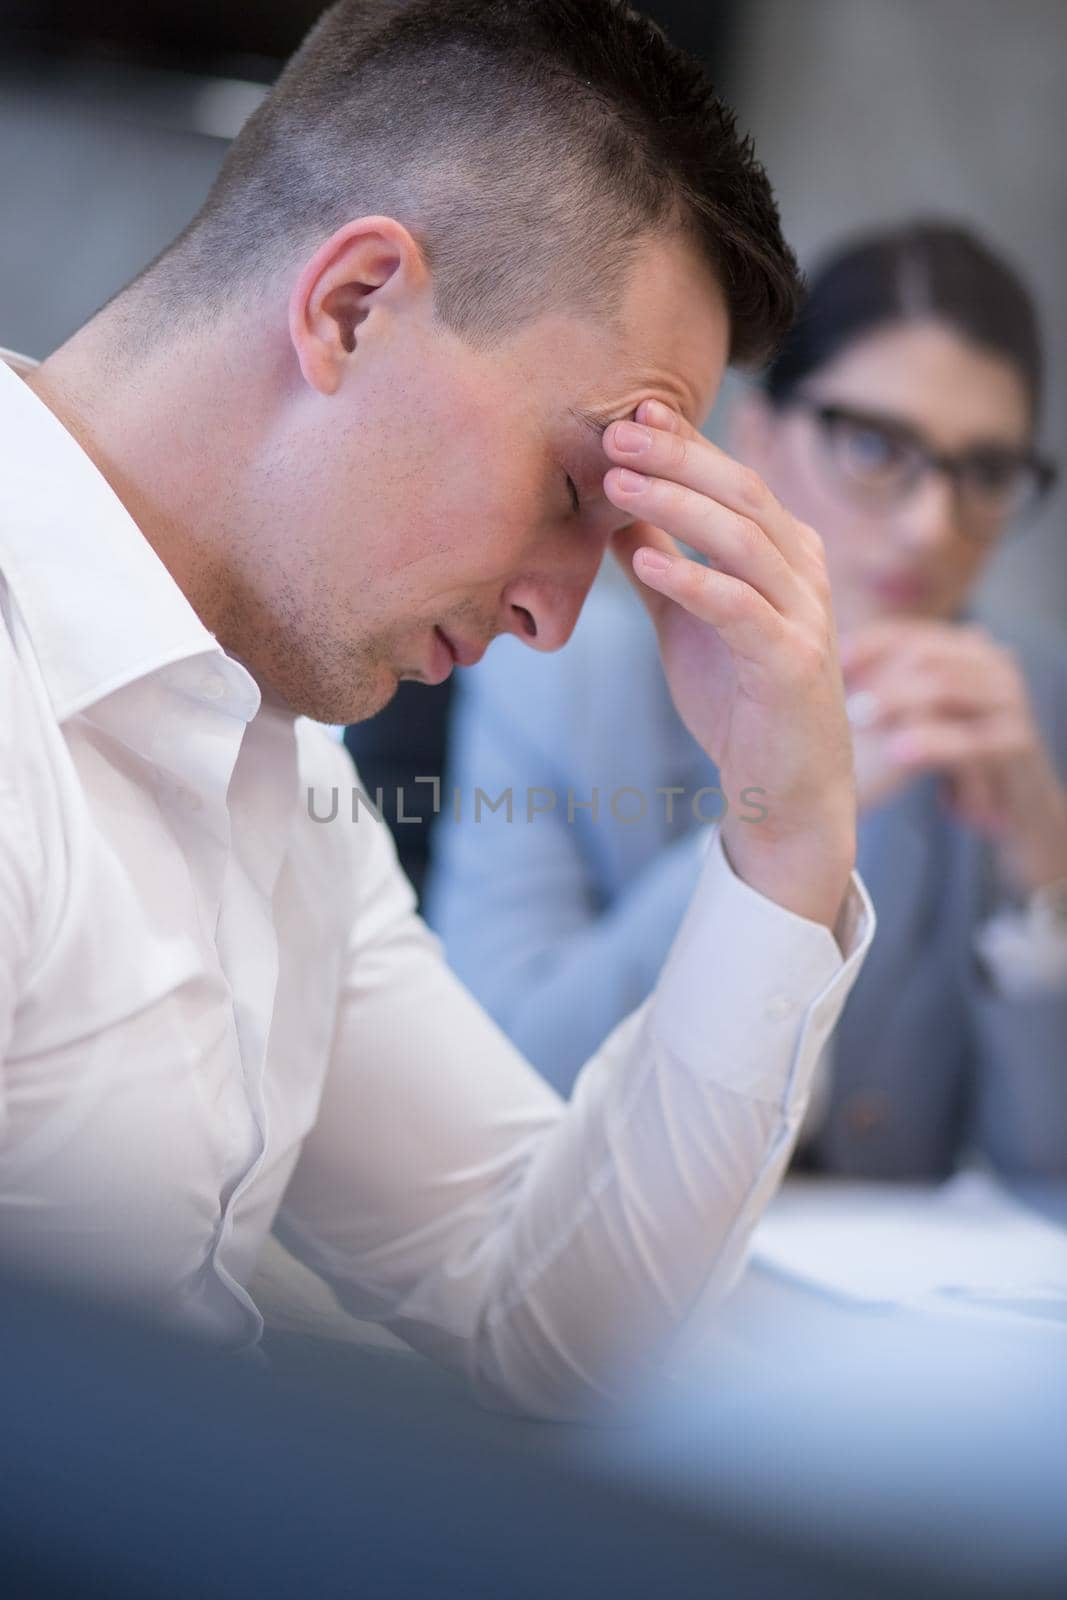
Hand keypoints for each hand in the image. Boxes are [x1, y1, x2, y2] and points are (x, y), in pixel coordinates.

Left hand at [601, 399, 855, 932]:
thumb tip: (612, 511)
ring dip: (677, 506)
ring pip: (743, 541)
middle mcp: (803, 574)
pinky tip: (646, 564)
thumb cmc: (739, 699)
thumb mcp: (688, 621)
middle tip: (616, 435)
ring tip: (618, 484)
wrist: (782, 787)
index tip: (631, 411)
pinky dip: (693, 581)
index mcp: (784, 554)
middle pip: (742, 494)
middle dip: (677, 459)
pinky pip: (741, 610)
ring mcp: (804, 616)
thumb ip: (661, 565)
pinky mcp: (791, 664)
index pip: (733, 481)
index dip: (685, 443)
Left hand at [840, 616, 1066, 895]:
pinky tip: (898, 752)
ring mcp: (1008, 699)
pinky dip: (931, 743)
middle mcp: (988, 661)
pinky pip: (971, 738)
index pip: (901, 634)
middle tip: (833, 695)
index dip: (857, 647)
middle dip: (875, 673)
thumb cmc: (947, 760)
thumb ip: (874, 692)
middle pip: (923, 654)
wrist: (1010, 810)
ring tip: (856, 718)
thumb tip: (801, 671)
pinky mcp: (1018, 742)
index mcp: (958, 648)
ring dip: (897, 701)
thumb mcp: (911, 719)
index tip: (818, 667)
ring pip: (946, 686)